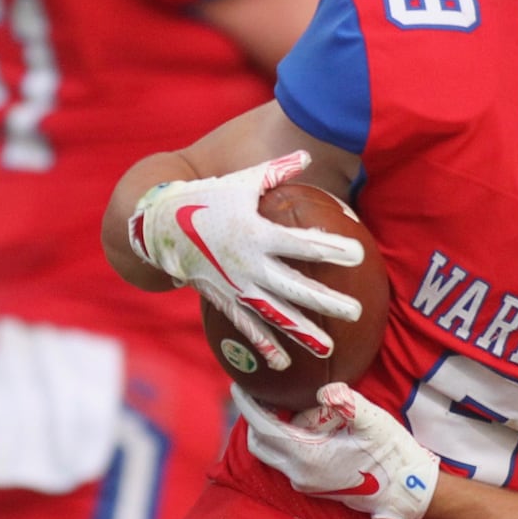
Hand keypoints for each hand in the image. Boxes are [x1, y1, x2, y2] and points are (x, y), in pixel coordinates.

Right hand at [128, 151, 363, 369]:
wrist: (159, 226)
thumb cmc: (207, 198)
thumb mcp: (241, 181)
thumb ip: (276, 170)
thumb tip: (308, 155)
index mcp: (257, 233)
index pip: (302, 244)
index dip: (330, 249)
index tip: (358, 255)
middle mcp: (249, 264)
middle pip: (295, 287)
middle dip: (327, 301)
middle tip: (356, 313)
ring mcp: (236, 286)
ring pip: (275, 315)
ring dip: (302, 333)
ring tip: (329, 349)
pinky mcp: (224, 299)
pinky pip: (246, 326)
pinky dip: (264, 345)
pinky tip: (284, 363)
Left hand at [236, 382, 440, 518]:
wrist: (409, 490)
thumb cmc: (392, 454)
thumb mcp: (373, 422)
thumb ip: (346, 402)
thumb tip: (323, 391)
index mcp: (308, 458)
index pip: (264, 428)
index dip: (248, 405)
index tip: (238, 384)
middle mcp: (300, 475)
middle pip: (260, 443)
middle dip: (257, 417)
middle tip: (267, 392)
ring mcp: (305, 483)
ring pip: (272, 452)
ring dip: (277, 428)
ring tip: (303, 407)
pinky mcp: (313, 485)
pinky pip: (287, 459)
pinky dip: (288, 439)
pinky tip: (311, 423)